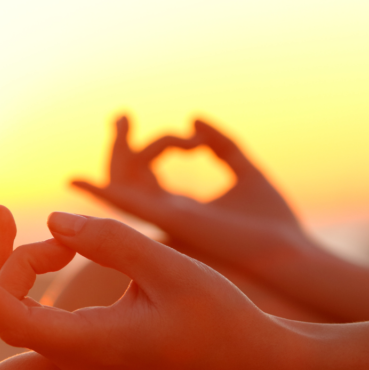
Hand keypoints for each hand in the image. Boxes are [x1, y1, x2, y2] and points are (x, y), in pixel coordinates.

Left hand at [0, 206, 306, 369]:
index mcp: (88, 345)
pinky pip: (42, 312)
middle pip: (7, 306)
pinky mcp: (91, 348)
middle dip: (1, 256)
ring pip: (23, 308)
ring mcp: (80, 358)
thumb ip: (110, 241)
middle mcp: (74, 358)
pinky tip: (61, 250)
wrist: (253, 365)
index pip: (8, 316)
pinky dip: (42, 278)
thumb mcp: (168, 270)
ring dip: (28, 263)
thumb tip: (55, 220)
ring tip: (66, 236)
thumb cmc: (220, 320)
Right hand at [72, 116, 313, 274]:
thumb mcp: (246, 170)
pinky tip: (77, 182)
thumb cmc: (274, 222)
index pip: (149, 177)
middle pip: (128, 180)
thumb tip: (193, 118)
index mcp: (181, 209)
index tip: (192, 137)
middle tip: (123, 115)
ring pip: (124, 185)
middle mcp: (166, 218)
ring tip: (124, 120)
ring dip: (121, 151)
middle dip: (122, 146)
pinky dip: (101, 193)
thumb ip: (221, 144)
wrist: (291, 254)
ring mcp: (165, 222)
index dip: (156, 146)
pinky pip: (126, 206)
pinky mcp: (171, 222)